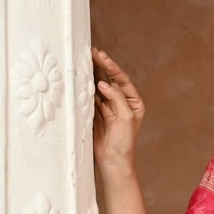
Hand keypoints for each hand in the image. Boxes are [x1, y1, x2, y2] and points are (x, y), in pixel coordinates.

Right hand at [93, 48, 145, 172]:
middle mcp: (121, 103)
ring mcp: (107, 108)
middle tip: (91, 51)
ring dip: (91, 75)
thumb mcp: (125, 117)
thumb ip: (116, 98)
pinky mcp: (96, 114)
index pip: (121, 80)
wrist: (113, 161)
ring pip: (98, 87)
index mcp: (133, 102)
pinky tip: (79, 78)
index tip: (102, 56)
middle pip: (109, 80)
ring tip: (83, 61)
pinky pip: (90, 98)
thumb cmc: (124, 142)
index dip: (112, 67)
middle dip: (100, 66)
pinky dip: (85, 89)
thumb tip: (102, 83)